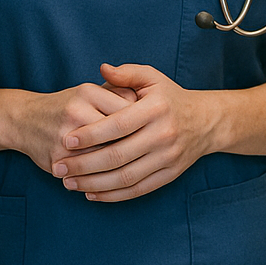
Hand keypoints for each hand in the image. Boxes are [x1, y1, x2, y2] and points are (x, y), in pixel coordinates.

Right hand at [8, 82, 138, 174]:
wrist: (24, 120)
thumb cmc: (67, 106)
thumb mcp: (90, 92)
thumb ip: (118, 95)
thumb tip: (147, 109)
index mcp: (88, 92)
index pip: (127, 110)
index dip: (142, 124)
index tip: (149, 131)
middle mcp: (76, 111)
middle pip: (119, 135)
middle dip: (135, 146)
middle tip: (146, 153)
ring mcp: (65, 137)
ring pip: (105, 157)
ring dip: (121, 166)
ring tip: (134, 167)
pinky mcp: (58, 159)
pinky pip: (88, 174)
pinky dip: (103, 178)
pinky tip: (113, 179)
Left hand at [51, 63, 218, 201]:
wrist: (205, 122)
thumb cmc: (170, 98)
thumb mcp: (152, 78)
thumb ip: (126, 73)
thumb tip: (102, 69)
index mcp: (155, 109)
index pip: (118, 124)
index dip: (91, 134)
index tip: (67, 139)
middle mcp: (163, 135)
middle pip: (118, 155)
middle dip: (84, 164)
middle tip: (60, 167)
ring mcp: (167, 158)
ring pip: (125, 177)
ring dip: (94, 183)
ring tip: (69, 183)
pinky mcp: (169, 175)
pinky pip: (137, 190)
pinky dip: (113, 195)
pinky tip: (91, 193)